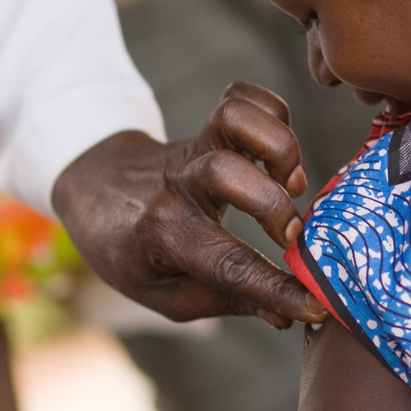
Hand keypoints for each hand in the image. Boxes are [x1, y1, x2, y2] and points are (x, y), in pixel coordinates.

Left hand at [52, 82, 327, 327]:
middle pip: (225, 173)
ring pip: (233, 119)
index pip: (227, 265)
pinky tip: (278, 155)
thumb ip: (226, 300)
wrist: (93, 192)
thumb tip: (287, 313)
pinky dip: (273, 114)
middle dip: (273, 205)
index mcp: (162, 236)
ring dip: (278, 147)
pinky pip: (242, 97)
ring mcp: (192, 149)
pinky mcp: (206, 125)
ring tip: (291, 185)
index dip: (278, 288)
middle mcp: (177, 186)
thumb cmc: (134, 252)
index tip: (318, 306)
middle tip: (294, 236)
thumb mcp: (167, 293)